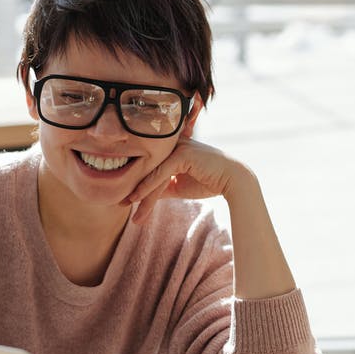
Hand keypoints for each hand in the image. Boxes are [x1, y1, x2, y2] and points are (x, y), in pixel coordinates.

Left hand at [125, 138, 254, 223]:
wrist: (233, 181)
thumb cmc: (209, 181)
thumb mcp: (179, 186)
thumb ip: (162, 187)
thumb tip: (144, 197)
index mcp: (170, 148)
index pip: (149, 166)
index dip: (137, 183)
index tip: (125, 199)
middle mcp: (172, 144)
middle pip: (148, 169)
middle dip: (134, 188)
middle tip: (121, 205)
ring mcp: (176, 147)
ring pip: (153, 173)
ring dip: (141, 193)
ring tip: (130, 209)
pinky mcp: (182, 154)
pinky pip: (161, 173)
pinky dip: (148, 187)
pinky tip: (138, 199)